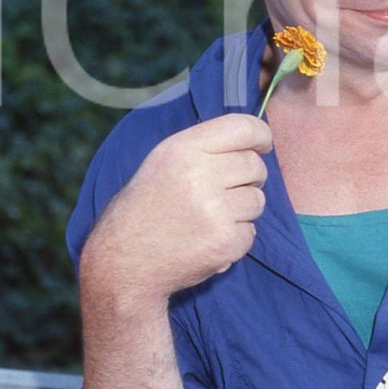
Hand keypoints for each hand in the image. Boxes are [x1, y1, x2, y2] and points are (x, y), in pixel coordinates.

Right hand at [80, 113, 272, 307]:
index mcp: (183, 150)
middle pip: (255, 165)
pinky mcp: (225, 242)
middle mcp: (200, 176)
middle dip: (249, 178)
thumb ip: (204, 146)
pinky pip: (251, 231)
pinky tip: (208, 238)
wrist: (124, 261)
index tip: (263, 144)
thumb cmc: (146, 207)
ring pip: (258, 200)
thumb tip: (252, 138)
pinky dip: (236, 238)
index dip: (260, 135)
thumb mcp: (163, 161)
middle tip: (225, 191)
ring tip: (211, 217)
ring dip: (242, 210)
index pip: (243, 127)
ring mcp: (215, 211)